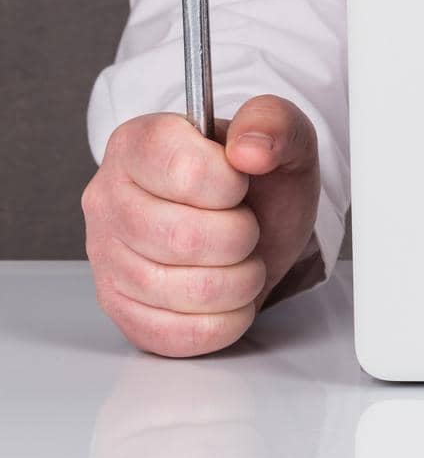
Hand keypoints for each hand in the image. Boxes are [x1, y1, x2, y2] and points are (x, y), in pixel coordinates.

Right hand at [82, 95, 320, 356]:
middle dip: (240, 238)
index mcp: (138, 143)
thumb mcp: (283, 138)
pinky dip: (224, 320)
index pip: (185, 171)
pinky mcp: (120, 307)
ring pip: (183, 291)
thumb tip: (251, 148)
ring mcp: (106, 257)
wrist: (258, 226)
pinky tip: (228, 294)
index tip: (239, 184)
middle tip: (245, 226)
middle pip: (183, 238)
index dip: (230, 186)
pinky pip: (177, 334)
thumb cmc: (259, 183)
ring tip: (239, 258)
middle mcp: (107, 198)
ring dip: (239, 280)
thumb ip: (274, 123)